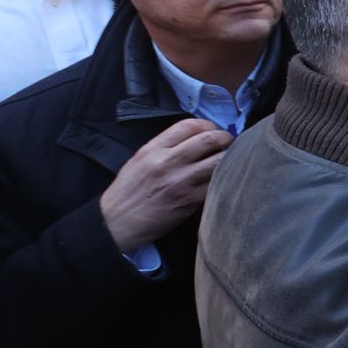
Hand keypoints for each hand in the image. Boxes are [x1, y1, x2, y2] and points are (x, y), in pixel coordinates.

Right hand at [100, 118, 232, 252]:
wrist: (116, 223)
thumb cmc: (127, 192)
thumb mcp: (139, 160)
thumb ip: (164, 147)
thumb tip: (194, 138)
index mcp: (153, 149)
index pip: (188, 125)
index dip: (207, 124)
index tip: (212, 130)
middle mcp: (167, 162)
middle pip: (209, 139)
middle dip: (225, 137)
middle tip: (228, 142)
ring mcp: (180, 182)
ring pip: (219, 161)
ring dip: (230, 157)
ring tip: (231, 159)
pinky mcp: (190, 201)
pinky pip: (217, 183)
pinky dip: (225, 178)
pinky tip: (226, 177)